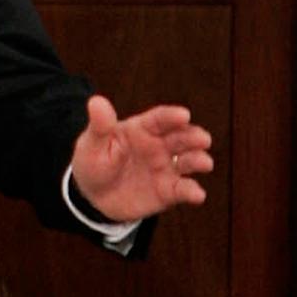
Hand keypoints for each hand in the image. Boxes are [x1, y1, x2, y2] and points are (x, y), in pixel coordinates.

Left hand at [70, 94, 212, 222]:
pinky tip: (197, 194)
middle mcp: (159, 146)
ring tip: (204, 163)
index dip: (172, 116)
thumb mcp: (92, 144)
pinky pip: (183, 190)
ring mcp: (166, 168)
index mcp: (141, 129)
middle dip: (194, 137)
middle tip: (203, 139)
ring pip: (188, 161)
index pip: (159, 119)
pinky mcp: (169, 191)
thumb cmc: (94, 162)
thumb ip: (100, 126)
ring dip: (198, 160)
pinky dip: (192, 192)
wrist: (93, 195)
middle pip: (180, 138)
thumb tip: (96, 101)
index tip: (184, 115)